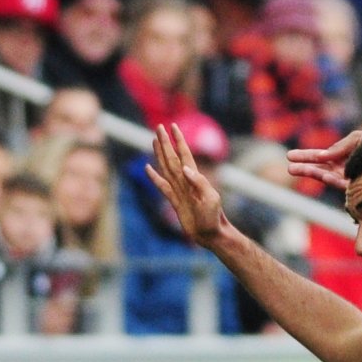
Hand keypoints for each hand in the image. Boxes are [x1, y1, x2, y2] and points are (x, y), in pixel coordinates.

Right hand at [144, 125, 227, 248]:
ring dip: (160, 154)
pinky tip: (148, 168)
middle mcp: (185, 181)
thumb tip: (185, 168)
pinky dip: (154, 177)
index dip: (179, 140)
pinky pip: (162, 186)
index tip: (173, 126)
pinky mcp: (174, 201)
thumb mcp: (210, 198)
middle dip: (166, 142)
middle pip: (172, 158)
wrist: (210, 234)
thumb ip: (199, 182)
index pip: (184, 155)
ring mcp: (179, 190)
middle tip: (159, 127)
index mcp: (194, 178)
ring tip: (154, 141)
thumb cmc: (213, 217)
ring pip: (166, 168)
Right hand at [286, 128, 361, 191]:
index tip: (291, 156)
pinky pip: (339, 182)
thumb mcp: (360, 139)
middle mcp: (345, 168)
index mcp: (345, 156)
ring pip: (325, 175)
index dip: (307, 156)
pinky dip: (330, 177)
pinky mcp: (356, 187)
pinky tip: (320, 173)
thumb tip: (323, 155)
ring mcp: (349, 179)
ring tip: (293, 169)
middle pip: (320, 167)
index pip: (322, 156)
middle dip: (304, 164)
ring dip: (310, 172)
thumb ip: (341, 145)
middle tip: (288, 163)